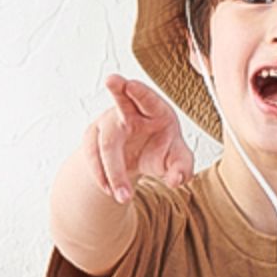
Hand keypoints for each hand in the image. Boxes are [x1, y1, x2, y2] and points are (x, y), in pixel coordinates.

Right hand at [84, 75, 193, 203]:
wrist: (139, 157)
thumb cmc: (162, 149)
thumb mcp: (177, 159)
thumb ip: (182, 167)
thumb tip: (177, 180)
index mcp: (154, 110)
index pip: (148, 98)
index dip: (140, 91)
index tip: (131, 85)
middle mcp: (129, 111)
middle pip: (121, 100)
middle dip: (117, 89)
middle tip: (112, 80)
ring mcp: (109, 123)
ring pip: (107, 143)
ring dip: (113, 171)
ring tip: (123, 196)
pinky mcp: (93, 138)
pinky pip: (94, 158)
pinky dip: (102, 177)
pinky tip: (111, 191)